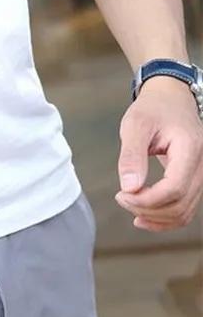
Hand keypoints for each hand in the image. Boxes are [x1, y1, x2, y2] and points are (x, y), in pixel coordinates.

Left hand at [115, 76, 202, 230]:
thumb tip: (129, 188)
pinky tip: (144, 215)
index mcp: (189, 149)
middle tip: (121, 198)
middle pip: (181, 204)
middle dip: (148, 209)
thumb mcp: (135, 126)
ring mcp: (200, 174)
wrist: (170, 99)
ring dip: (156, 217)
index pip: (175, 188)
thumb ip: (131, 156)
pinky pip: (185, 207)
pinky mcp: (192, 179)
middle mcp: (201, 165)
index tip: (123, 195)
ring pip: (185, 211)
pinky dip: (166, 217)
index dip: (148, 200)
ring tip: (130, 206)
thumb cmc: (153, 109)